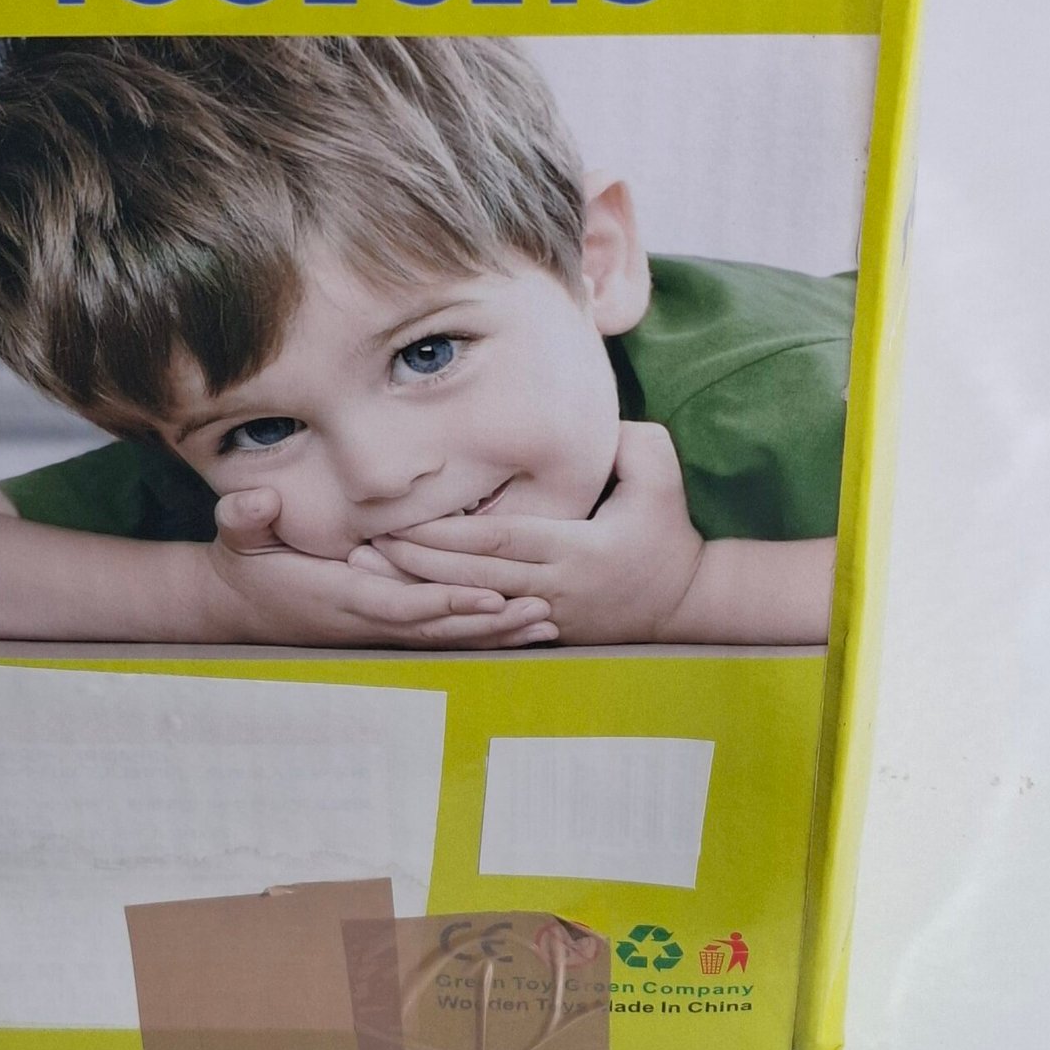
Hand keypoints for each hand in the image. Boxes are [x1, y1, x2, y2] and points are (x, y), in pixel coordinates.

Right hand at [205, 486, 556, 648]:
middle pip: (439, 629)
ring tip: (548, 624)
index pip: (400, 603)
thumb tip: (252, 503)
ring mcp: (381, 629)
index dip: (444, 602)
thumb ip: (245, 516)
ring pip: (448, 639)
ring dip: (497, 634)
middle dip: (491, 623)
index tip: (488, 595)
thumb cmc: (248, 561)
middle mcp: (369, 619)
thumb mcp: (238, 535)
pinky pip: (442, 637)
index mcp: (341, 594)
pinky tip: (520, 629)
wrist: (241, 605)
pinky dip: (482, 635)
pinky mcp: (389, 629)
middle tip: (542, 610)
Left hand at [357, 421, 704, 645]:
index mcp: (578, 550)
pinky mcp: (541, 629)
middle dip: (416, 562)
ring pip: (472, 604)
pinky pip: (484, 621)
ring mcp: (546, 615)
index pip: (500, 540)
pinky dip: (444, 609)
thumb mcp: (662, 476)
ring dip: (420, 588)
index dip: (448, 532)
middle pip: (474, 576)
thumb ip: (631, 442)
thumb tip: (596, 420)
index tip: (402, 519)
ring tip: (370, 569)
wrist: (684, 603)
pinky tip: (406, 596)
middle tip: (364, 544)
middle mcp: (555, 589)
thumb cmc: (667, 531)